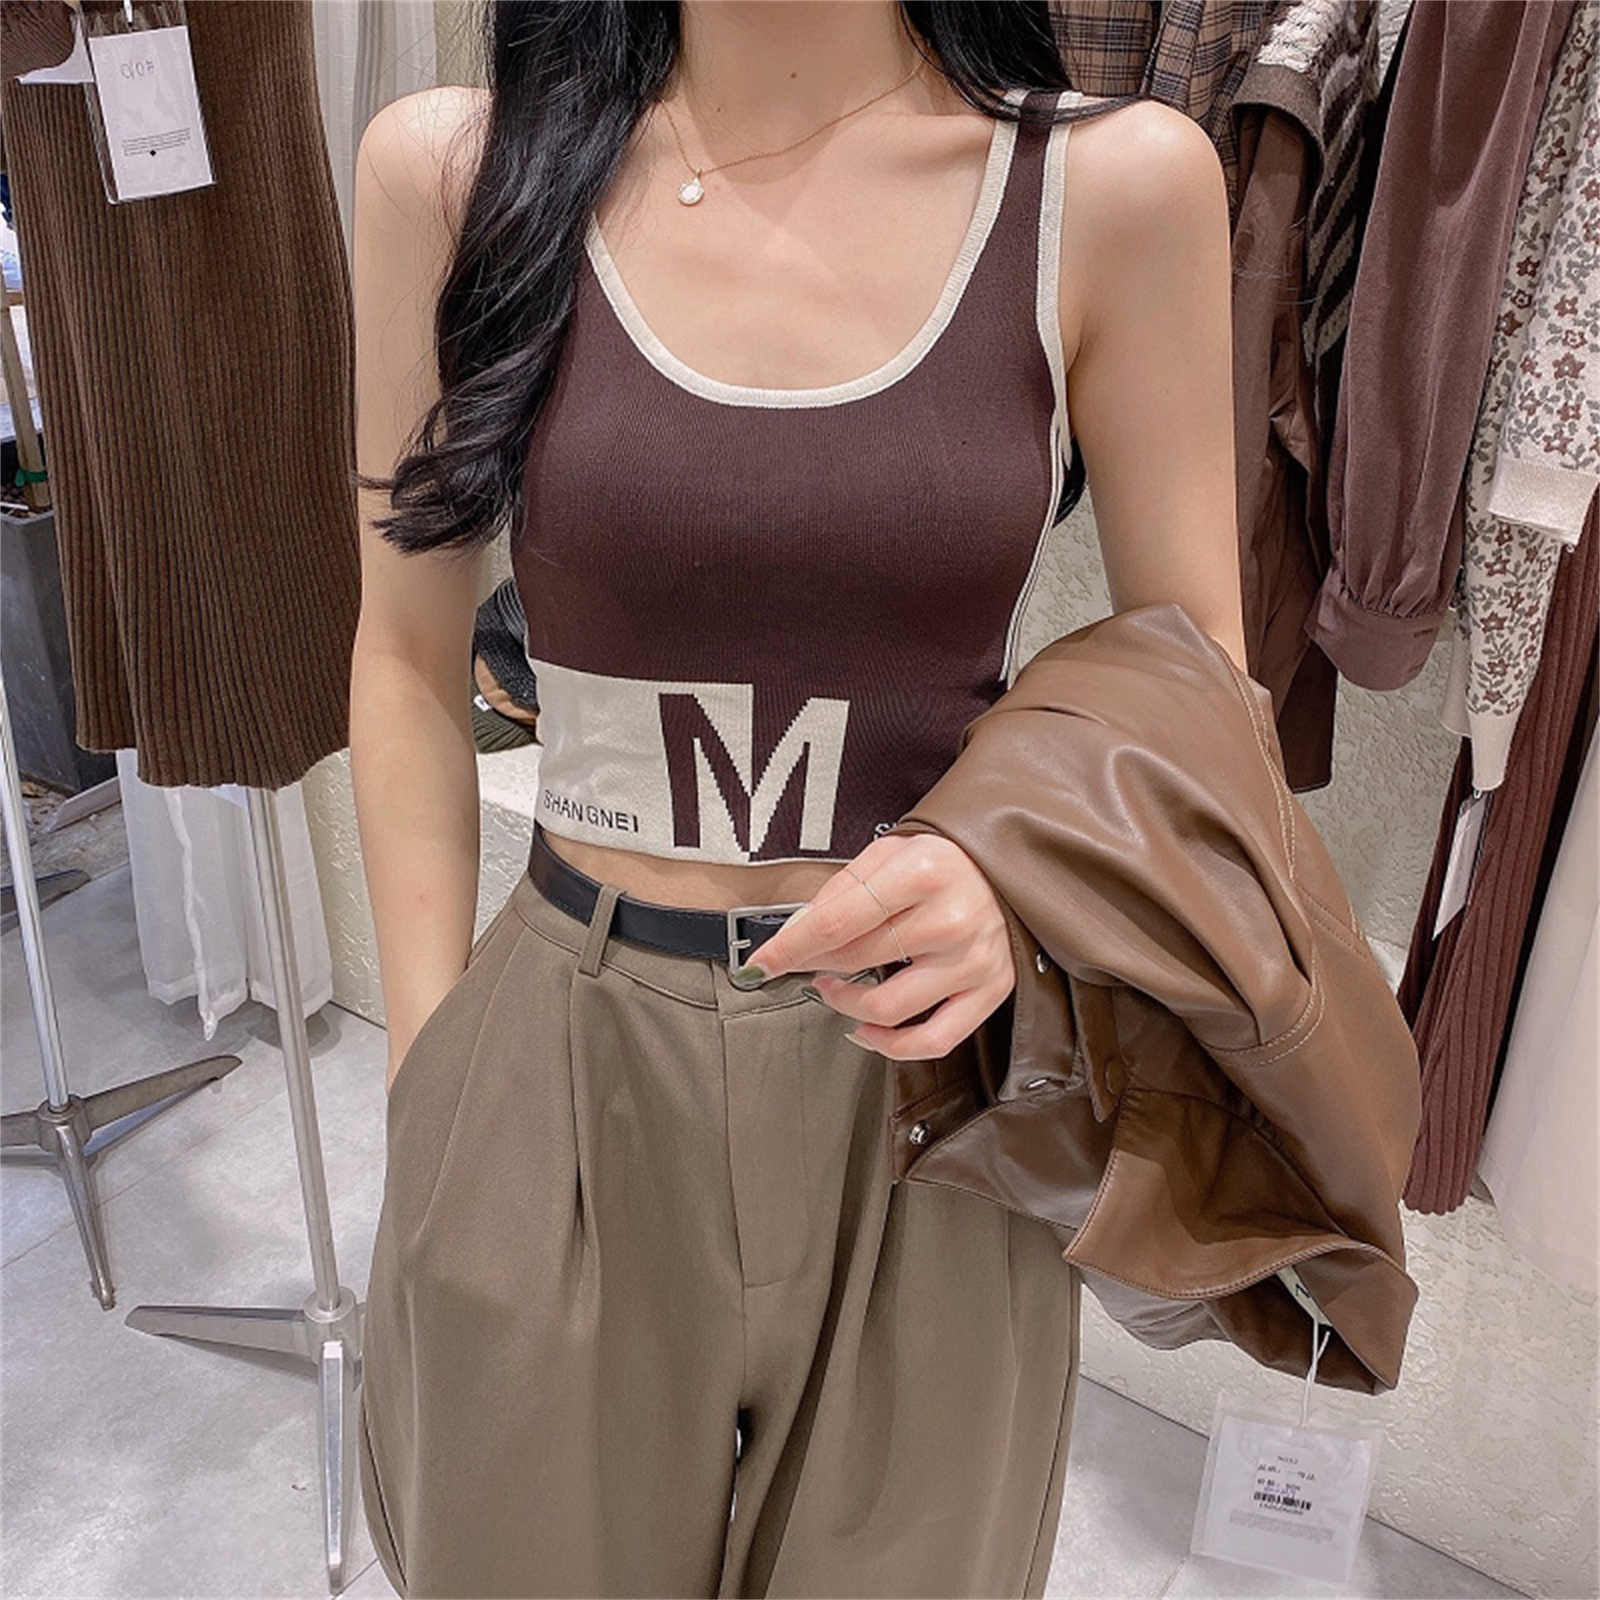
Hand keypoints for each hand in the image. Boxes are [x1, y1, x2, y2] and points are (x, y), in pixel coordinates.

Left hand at [746, 832, 1015, 1060]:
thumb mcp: (889, 853)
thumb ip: (842, 892)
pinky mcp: (990, 990)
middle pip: (857, 960)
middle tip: (800, 965)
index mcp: (922, 872)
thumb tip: (795, 936)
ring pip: (889, 1007)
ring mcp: (973, 959)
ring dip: (846, 1005)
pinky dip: (894, 1046)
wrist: (1008, 868)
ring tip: (833, 989)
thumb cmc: (944, 861)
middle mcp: (952, 918)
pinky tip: (868, 1031)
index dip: (790, 947)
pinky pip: (936, 1039)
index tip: (760, 964)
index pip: (838, 921)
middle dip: (814, 967)